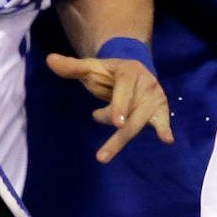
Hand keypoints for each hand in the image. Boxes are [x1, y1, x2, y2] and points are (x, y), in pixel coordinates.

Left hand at [45, 52, 174, 161]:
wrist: (135, 68)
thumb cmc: (109, 72)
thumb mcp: (91, 66)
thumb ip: (72, 66)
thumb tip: (49, 60)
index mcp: (129, 71)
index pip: (125, 89)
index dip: (120, 105)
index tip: (116, 122)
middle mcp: (146, 84)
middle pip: (133, 113)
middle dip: (119, 135)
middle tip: (101, 156)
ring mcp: (155, 97)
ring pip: (140, 121)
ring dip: (123, 139)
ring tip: (102, 155)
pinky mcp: (161, 109)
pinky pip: (162, 121)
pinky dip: (165, 129)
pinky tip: (168, 140)